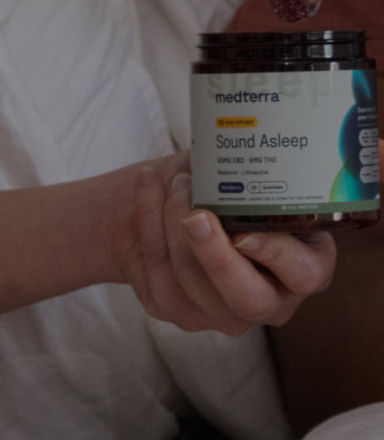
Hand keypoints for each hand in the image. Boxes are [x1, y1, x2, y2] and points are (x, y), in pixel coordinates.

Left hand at [113, 158, 336, 335]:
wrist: (173, 219)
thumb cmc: (232, 198)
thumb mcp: (256, 187)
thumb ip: (259, 175)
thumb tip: (249, 138)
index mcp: (303, 271)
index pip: (304, 274)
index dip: (275, 254)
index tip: (244, 231)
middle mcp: (267, 302)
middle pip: (245, 297)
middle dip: (215, 256)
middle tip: (195, 216)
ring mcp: (216, 313)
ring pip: (189, 279)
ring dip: (173, 221)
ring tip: (176, 181)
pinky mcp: (172, 309)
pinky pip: (155, 270)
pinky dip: (147, 220)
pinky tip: (148, 185)